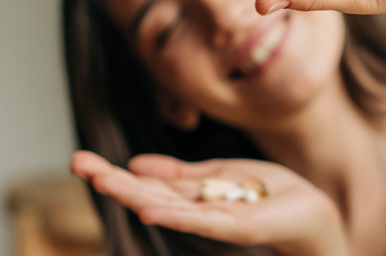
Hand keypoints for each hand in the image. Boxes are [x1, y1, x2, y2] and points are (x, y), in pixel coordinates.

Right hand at [70, 151, 348, 255]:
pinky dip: (174, 213)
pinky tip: (148, 207)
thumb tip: (135, 163)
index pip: (145, 182)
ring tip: (100, 180)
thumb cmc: (266, 193)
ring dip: (132, 193)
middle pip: (147, 192)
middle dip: (111, 180)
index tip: (80, 161)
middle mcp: (195, 209)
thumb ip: (179, 173)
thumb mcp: (217, 174)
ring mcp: (214, 219)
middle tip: (76, 164)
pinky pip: (201, 220)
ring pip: (167, 205)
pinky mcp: (237, 225)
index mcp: (190, 195)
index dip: (113, 172)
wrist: (309, 209)